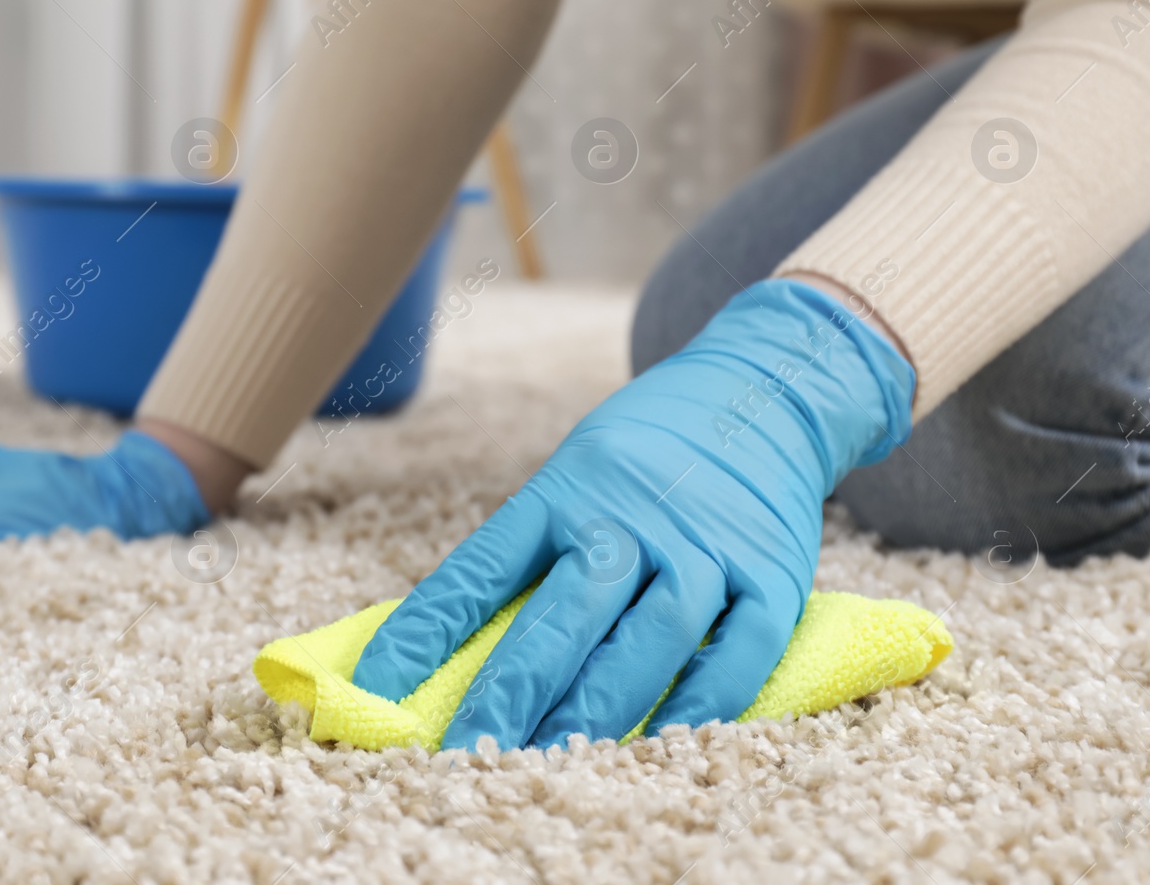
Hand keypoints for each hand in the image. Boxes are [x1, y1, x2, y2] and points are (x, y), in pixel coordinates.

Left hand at [351, 279, 914, 749]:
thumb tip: (457, 645)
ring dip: (600, 707)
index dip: (427, 629)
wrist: (764, 388)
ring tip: (554, 761)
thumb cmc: (646, 450)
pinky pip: (741, 650)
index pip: (483, 566)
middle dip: (514, 688)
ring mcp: (706, 546)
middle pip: (567, 611)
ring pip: (652, 638)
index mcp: (567, 488)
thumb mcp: (575, 471)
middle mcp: (633, 516)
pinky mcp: (772, 574)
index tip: (376, 688)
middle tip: (469, 751)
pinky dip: (705, 702)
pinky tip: (666, 741)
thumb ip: (533, 551)